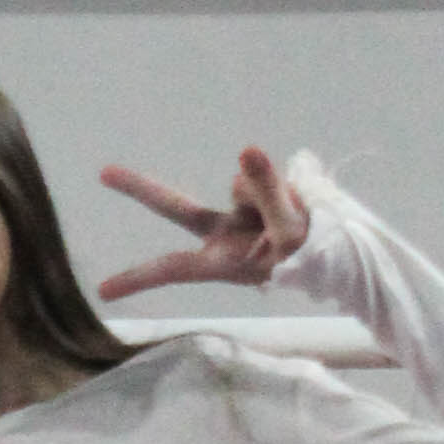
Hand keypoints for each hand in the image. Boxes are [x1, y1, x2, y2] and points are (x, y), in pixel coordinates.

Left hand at [94, 146, 310, 301]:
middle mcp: (221, 237)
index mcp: (222, 261)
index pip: (172, 268)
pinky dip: (276, 184)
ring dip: (267, 190)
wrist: (340, 249)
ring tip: (294, 212)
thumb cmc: (311, 257)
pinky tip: (294, 200)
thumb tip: (245, 151)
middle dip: (142, 189)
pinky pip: (258, 175)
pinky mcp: (253, 199)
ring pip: (241, 182)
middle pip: (176, 207)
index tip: (103, 292)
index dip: (139, 278)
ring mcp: (236, 216)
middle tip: (103, 173)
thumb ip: (266, 191)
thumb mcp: (290, 230)